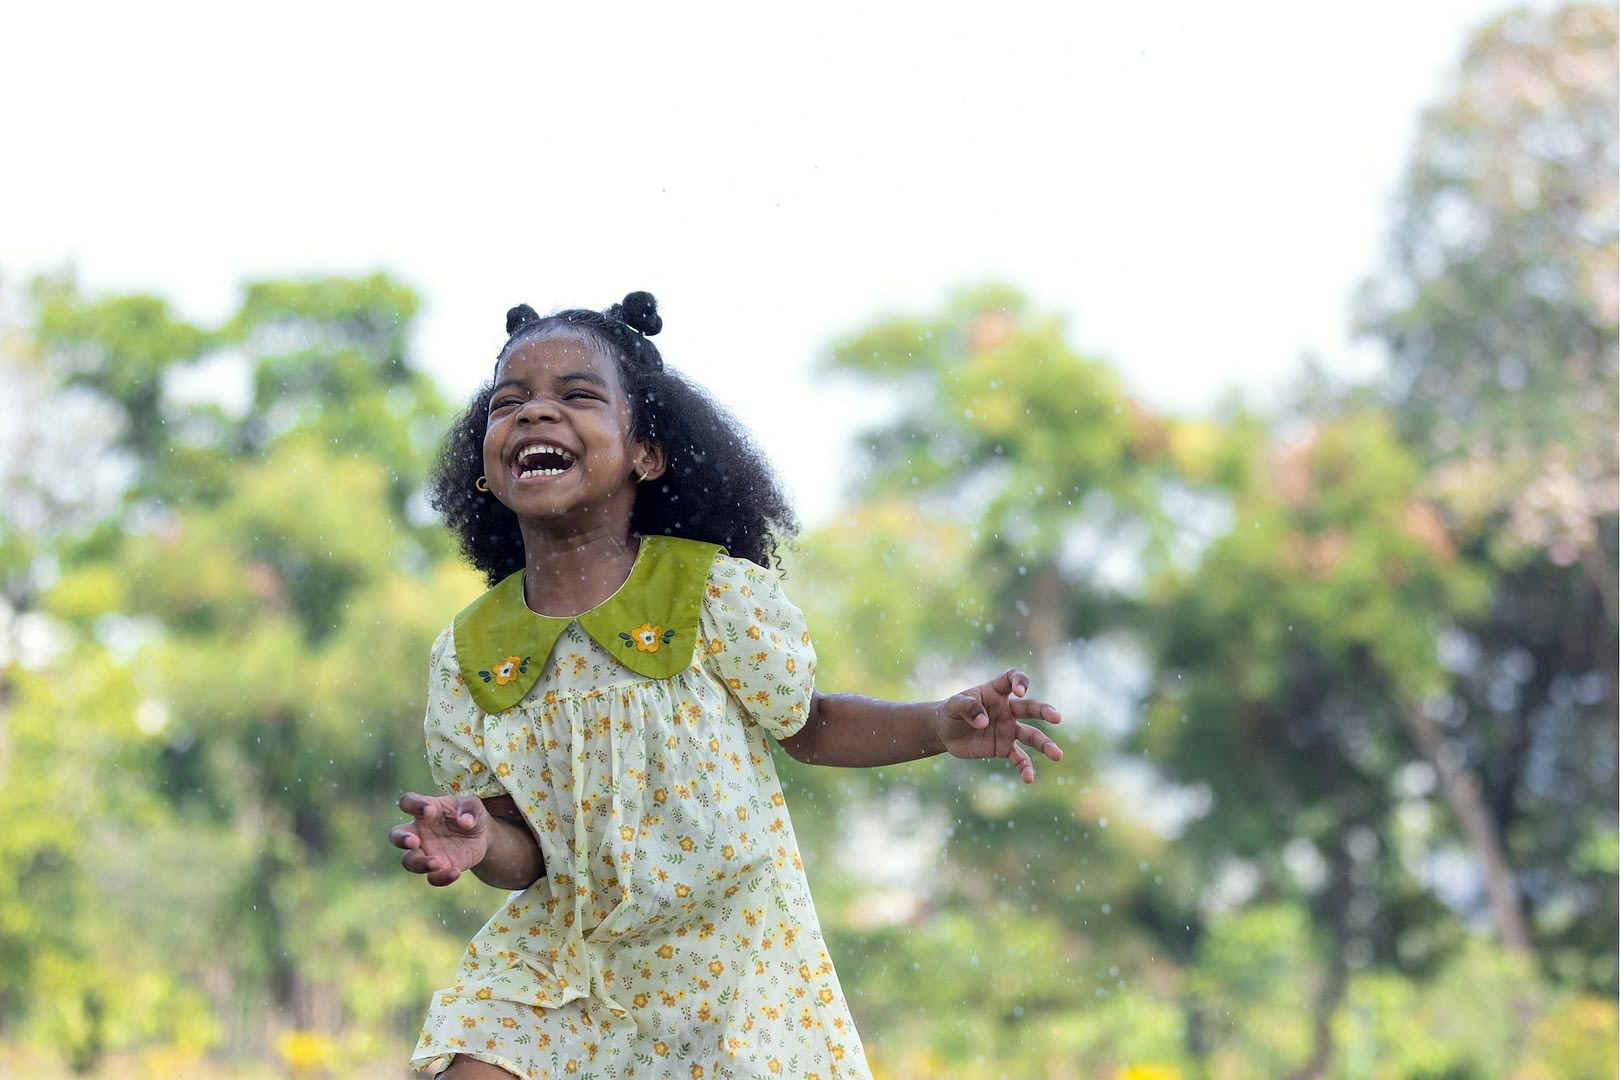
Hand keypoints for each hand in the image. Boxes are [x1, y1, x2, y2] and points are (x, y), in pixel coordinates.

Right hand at [390, 791, 490, 885]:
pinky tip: (456, 872)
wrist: (480, 836)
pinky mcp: (437, 868)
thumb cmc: (469, 814)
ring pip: (409, 861)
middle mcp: (419, 832)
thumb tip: (465, 821)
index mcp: (424, 809)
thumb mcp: (474, 805)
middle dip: (401, 839)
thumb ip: (469, 809)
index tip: (429, 809)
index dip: (413, 805)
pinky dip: (442, 877)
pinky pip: (432, 877)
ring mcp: (425, 851)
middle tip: (413, 841)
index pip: (408, 802)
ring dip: (420, 863)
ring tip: (437, 862)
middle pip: (396, 835)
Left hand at [935, 668, 1062, 783]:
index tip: (1020, 691)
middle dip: (1044, 711)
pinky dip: (1025, 768)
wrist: (945, 733)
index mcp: (995, 692)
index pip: (1012, 678)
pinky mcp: (1004, 748)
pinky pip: (1019, 758)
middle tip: (1057, 718)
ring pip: (1032, 736)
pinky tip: (1029, 778)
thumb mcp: (952, 706)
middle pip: (1030, 708)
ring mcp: (1009, 729)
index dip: (1020, 681)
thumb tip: (984, 721)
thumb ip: (967, 708)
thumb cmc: (950, 713)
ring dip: (1045, 745)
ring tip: (1058, 755)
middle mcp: (1007, 710)